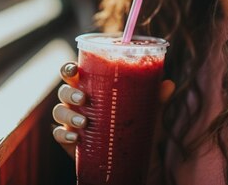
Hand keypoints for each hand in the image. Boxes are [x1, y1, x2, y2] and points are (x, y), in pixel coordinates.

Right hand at [51, 61, 175, 159]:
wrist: (131, 159)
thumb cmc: (134, 127)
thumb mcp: (147, 112)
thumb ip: (156, 98)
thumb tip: (169, 84)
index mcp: (92, 88)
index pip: (74, 73)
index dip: (68, 68)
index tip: (74, 69)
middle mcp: (78, 102)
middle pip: (63, 90)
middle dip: (69, 92)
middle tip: (83, 98)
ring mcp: (72, 121)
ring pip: (59, 111)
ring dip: (68, 114)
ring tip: (84, 124)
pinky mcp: (69, 140)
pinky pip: (58, 134)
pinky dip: (64, 134)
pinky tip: (76, 138)